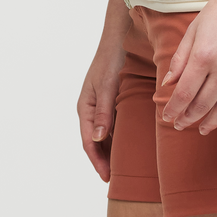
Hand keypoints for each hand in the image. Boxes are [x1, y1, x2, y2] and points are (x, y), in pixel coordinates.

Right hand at [77, 9, 129, 180]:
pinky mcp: (111, 99)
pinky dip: (119, 136)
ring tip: (125, 166)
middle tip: (118, 179)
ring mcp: (101, 105)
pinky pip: (113, 123)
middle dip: (104, 161)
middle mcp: (91, 109)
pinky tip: (131, 142)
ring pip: (106, 134)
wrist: (118, 37)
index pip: (89, 143)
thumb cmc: (111, 60)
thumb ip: (104, 112)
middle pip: (96, 142)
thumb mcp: (107, 87)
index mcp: (85, 108)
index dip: (97, 162)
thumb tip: (99, 139)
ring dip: (112, 150)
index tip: (107, 178)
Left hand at [160, 0, 216, 135]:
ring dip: (210, 122)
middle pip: (202, 104)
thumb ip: (181, 58)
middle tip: (180, 125)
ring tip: (201, 129)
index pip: (184, 93)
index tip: (167, 116)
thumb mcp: (195, 28)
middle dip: (188, 118)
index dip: (174, 109)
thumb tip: (167, 83)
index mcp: (204, 56)